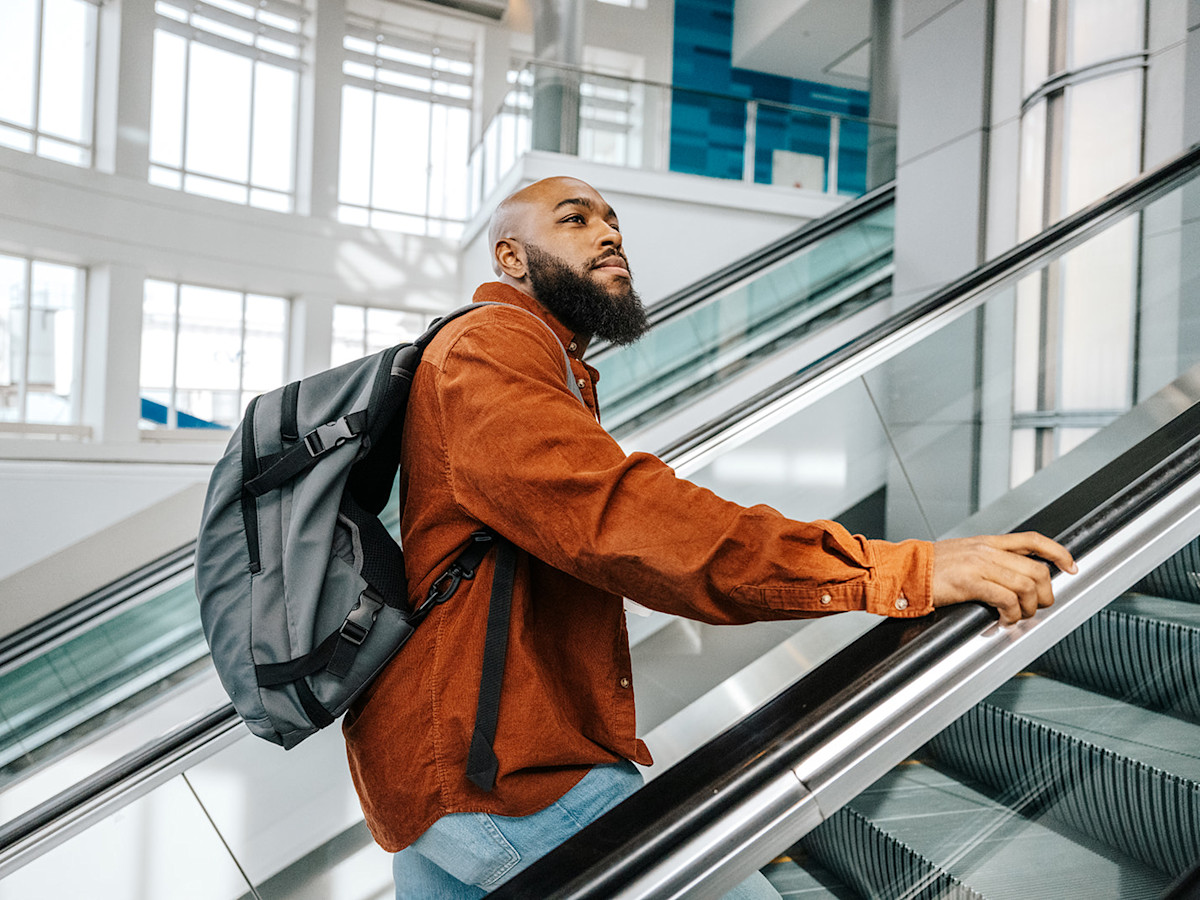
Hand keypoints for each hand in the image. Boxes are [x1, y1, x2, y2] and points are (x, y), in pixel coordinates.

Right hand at [931, 532, 1076, 624]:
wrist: (903, 570)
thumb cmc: (929, 567)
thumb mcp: (963, 554)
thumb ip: (988, 561)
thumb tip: (1012, 576)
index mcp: (987, 542)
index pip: (1033, 541)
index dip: (1058, 552)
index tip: (1071, 566)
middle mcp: (987, 550)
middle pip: (1037, 569)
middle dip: (1045, 594)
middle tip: (1036, 607)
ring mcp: (979, 565)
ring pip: (1025, 586)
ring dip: (1028, 609)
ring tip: (1016, 617)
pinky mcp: (969, 582)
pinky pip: (1005, 600)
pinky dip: (1010, 615)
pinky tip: (1002, 621)